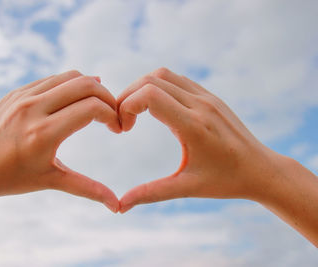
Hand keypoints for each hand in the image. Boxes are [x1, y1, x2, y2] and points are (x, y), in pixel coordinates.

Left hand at [0, 70, 120, 211]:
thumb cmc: (11, 178)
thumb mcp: (52, 181)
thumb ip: (88, 189)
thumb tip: (116, 207)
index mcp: (44, 133)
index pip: (92, 108)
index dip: (111, 115)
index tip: (116, 128)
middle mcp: (33, 108)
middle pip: (85, 85)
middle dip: (107, 97)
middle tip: (112, 113)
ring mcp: (22, 97)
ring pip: (69, 77)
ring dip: (90, 87)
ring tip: (98, 105)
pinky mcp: (16, 92)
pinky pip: (51, 79)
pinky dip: (70, 85)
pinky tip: (76, 98)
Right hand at [117, 67, 281, 212]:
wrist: (262, 170)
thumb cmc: (226, 181)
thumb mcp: (187, 188)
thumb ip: (151, 193)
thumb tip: (121, 206)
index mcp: (193, 126)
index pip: (149, 95)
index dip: (126, 106)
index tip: (124, 129)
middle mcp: (200, 105)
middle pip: (151, 80)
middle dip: (128, 97)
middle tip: (123, 121)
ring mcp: (207, 97)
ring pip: (163, 75)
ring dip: (142, 88)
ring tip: (135, 112)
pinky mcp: (210, 96)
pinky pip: (177, 80)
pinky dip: (158, 87)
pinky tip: (156, 108)